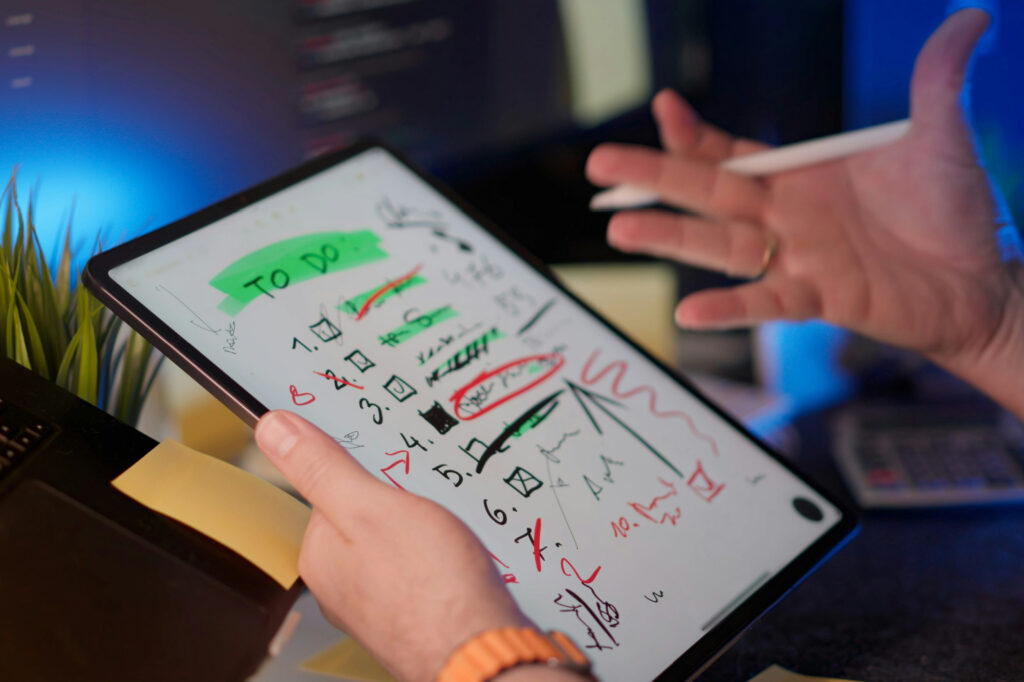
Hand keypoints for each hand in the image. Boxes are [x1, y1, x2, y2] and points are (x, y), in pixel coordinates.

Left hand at [254, 410, 531, 681]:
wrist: (483, 650)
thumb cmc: (430, 590)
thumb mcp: (370, 506)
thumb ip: (322, 468)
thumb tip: (273, 429)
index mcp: (321, 554)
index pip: (331, 487)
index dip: (363, 465)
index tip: (387, 455)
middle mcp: (342, 583)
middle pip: (367, 514)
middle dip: (399, 497)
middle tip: (427, 494)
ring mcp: (379, 601)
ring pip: (398, 540)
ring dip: (424, 525)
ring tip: (447, 526)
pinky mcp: (415, 612)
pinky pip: (423, 566)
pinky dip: (440, 554)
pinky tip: (458, 555)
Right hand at [586, 8, 1023, 417]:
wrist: (983, 280)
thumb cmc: (955, 210)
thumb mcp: (942, 136)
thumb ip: (938, 80)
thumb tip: (970, 19)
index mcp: (801, 174)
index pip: (733, 151)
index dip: (696, 133)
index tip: (665, 107)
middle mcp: (787, 215)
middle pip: (707, 192)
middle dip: (655, 175)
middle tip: (600, 163)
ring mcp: (797, 257)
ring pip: (720, 246)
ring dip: (671, 237)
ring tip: (622, 230)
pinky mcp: (820, 297)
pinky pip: (766, 302)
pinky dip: (728, 309)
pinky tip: (690, 312)